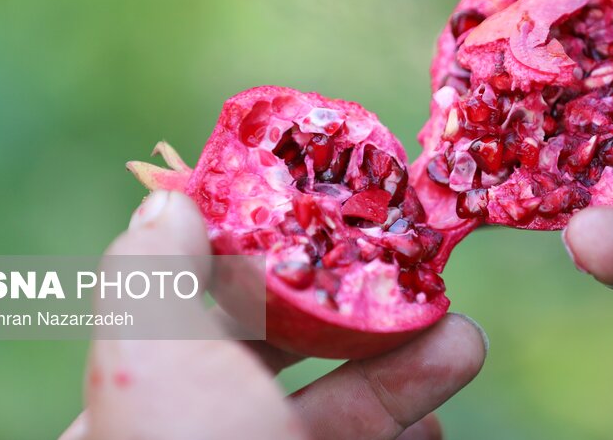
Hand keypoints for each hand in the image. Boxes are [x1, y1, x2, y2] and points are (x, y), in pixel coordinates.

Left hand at [59, 191, 486, 439]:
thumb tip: (169, 196)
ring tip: (463, 344)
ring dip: (410, 370)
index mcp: (149, 393)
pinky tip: (441, 427)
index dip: (271, 255)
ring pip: (348, 409)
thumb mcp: (151, 360)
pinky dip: (416, 434)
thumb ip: (152, 272)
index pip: (208, 304)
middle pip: (296, 352)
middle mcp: (211, 430)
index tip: (331, 214)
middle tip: (421, 274)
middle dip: (365, 309)